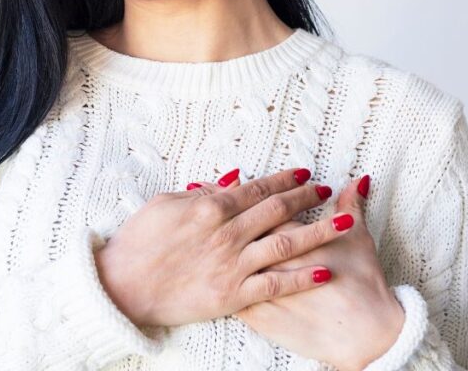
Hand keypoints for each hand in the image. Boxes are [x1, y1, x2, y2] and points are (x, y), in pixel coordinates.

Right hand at [93, 166, 356, 328]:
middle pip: (277, 210)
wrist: (123, 286)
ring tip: (345, 224)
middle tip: (326, 192)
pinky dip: (301, 277)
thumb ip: (202, 192)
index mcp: (211, 207)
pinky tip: (325, 271)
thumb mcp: (166, 203)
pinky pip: (275, 284)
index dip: (284, 179)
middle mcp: (228, 233)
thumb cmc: (139, 241)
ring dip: (318, 232)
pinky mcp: (233, 295)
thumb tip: (232, 178)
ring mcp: (232, 264)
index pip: (258, 188)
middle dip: (307, 199)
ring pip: (285, 243)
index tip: (304, 174)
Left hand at [184, 173, 405, 370]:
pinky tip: (203, 267)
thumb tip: (358, 180)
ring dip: (208, 239)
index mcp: (288, 236)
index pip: (260, 207)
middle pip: (236, 228)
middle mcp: (268, 259)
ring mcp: (259, 288)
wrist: (364, 334)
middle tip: (201, 191)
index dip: (243, 191)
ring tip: (195, 225)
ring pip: (225, 258)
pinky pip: (226, 292)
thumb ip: (352, 206)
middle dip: (217, 209)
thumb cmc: (363, 285)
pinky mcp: (257, 313)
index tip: (228, 179)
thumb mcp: (359, 240)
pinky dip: (214, 275)